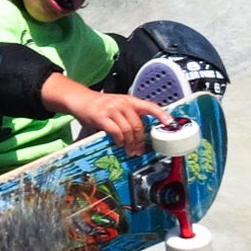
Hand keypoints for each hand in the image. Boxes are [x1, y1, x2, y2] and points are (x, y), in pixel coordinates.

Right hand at [41, 73, 172, 155]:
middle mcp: (122, 103)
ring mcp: (112, 109)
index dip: (161, 114)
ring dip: (130, 143)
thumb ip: (128, 116)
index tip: (170, 123)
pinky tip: (119, 143)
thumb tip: (140, 134)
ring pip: (128, 130)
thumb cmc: (99, 106)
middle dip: (140, 140)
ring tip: (129, 150)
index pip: (149, 106)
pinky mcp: (101, 116)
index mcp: (129, 100)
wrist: (81, 99)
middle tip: (139, 150)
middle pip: (138, 124)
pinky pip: (115, 131)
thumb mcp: (117, 106)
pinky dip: (119, 140)